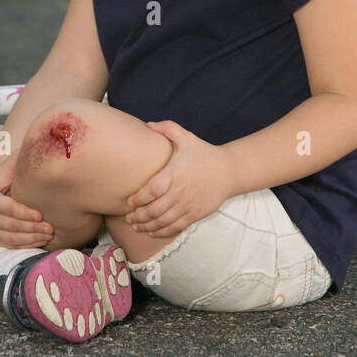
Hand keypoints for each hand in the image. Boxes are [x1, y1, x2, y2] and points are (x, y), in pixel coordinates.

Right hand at [0, 148, 53, 248]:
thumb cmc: (2, 176)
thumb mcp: (7, 167)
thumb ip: (19, 160)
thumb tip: (36, 146)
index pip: (8, 208)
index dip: (25, 213)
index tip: (41, 214)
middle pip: (12, 226)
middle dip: (32, 228)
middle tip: (50, 227)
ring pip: (12, 239)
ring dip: (31, 239)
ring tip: (49, 234)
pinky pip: (11, 246)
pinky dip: (26, 246)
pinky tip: (41, 242)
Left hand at [124, 121, 233, 237]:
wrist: (228, 171)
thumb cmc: (204, 153)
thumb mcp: (187, 137)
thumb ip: (168, 128)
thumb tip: (148, 124)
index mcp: (175, 173)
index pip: (151, 190)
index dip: (138, 199)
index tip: (128, 201)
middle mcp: (180, 192)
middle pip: (154, 210)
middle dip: (138, 216)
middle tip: (128, 217)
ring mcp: (188, 205)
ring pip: (163, 221)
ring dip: (146, 226)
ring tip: (136, 226)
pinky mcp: (195, 214)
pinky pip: (175, 227)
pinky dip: (161, 231)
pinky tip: (152, 231)